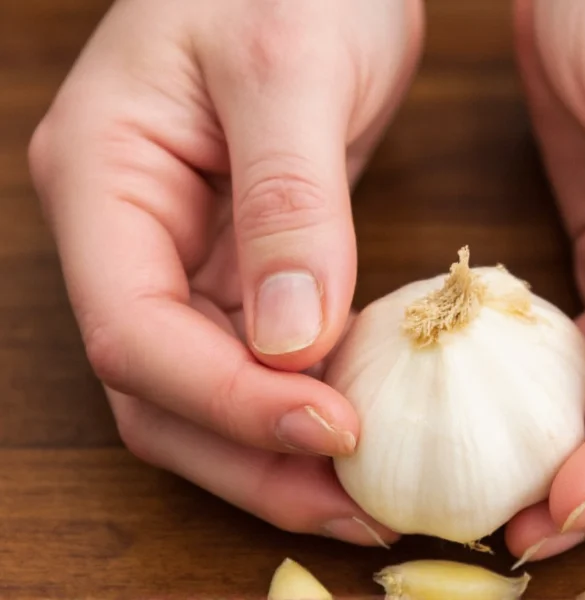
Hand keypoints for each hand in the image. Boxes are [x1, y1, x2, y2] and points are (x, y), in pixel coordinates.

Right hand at [28, 0, 422, 545]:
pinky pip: (257, 359)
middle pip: (160, 391)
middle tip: (356, 504)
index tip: (334, 432)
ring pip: (204, 392)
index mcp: (105, 180)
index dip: (228, 402)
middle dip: (251, 459)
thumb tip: (293, 345)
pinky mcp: (241, 264)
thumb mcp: (289, 70)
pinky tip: (363, 428)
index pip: (135, 332)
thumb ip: (288, 206)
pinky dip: (303, 405)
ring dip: (277, 453)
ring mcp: (182, 255)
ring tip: (366, 494)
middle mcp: (130, 234)